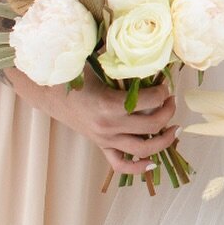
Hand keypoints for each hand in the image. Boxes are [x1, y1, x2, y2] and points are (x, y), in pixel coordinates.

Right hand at [11, 70, 177, 177]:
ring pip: (144, 149)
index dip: (163, 90)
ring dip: (164, 141)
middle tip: (171, 99)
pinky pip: (121, 165)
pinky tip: (152, 161)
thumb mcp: (99, 64)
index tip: (165, 82)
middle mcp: (109, 126)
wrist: (49, 92)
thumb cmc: (73, 73)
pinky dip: (138, 167)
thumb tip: (150, 56)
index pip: (150, 100)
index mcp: (108, 104)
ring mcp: (105, 139)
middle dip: (168, 111)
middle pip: (152, 125)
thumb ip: (123, 62)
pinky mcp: (101, 146)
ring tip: (174, 128)